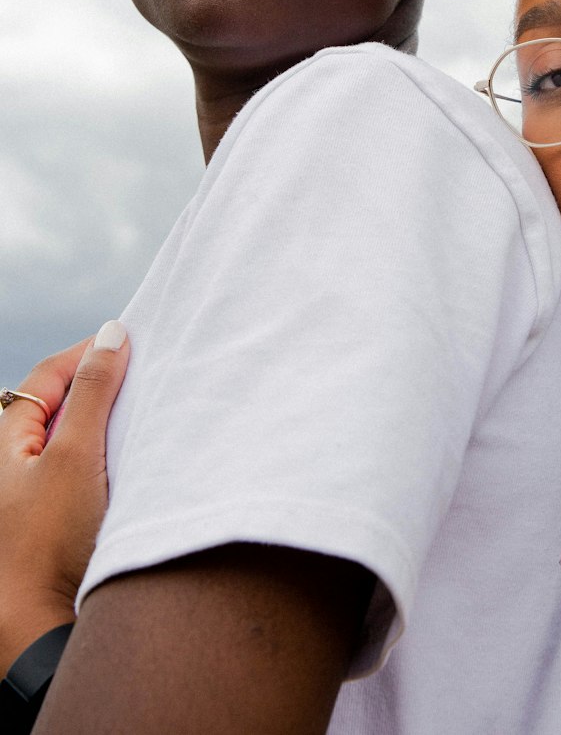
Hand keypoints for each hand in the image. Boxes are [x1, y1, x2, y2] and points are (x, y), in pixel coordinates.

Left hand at [0, 323, 129, 673]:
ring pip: (74, 439)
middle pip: (60, 404)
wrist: (36, 626)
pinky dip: (110, 458)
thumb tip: (112, 333)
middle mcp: (13, 463)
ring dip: (108, 424)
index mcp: (4, 440)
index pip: (48, 375)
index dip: (89, 351)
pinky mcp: (55, 521)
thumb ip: (94, 391)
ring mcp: (33, 494)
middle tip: (146, 373)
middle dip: (102, 385)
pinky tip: (137, 464)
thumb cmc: (47, 540)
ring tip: (148, 415)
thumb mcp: (75, 455)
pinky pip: (84, 471)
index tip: (133, 340)